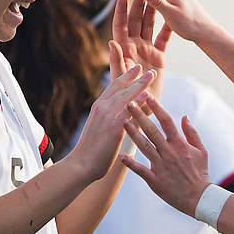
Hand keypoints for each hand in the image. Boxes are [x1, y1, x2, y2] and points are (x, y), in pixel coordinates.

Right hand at [66, 44, 154, 180]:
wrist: (81, 164)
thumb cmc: (91, 151)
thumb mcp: (100, 128)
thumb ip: (110, 119)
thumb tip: (122, 117)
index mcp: (98, 107)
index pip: (114, 87)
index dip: (126, 77)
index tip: (136, 69)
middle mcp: (102, 108)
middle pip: (121, 87)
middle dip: (136, 77)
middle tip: (148, 69)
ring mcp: (107, 116)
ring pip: (126, 96)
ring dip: (140, 84)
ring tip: (151, 76)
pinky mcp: (113, 128)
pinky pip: (128, 112)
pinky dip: (138, 102)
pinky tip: (148, 96)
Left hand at [109, 0, 169, 98]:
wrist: (142, 107)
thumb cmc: (127, 96)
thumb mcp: (121, 79)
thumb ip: (117, 61)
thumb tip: (111, 42)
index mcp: (123, 49)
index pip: (121, 26)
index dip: (121, 10)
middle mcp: (134, 46)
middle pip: (136, 21)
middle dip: (139, 4)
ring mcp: (146, 50)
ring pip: (149, 26)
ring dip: (152, 11)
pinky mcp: (159, 56)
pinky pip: (164, 38)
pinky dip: (168, 28)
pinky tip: (173, 17)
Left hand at [120, 94, 212, 216]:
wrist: (198, 198)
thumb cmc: (200, 173)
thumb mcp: (201, 151)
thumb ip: (192, 133)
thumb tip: (184, 116)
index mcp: (180, 145)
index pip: (167, 121)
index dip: (157, 108)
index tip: (148, 96)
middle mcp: (169, 153)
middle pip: (152, 130)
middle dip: (140, 116)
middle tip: (129, 103)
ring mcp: (161, 166)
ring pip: (144, 146)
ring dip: (132, 134)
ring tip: (122, 122)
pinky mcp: (155, 180)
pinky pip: (140, 170)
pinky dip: (130, 163)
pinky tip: (120, 156)